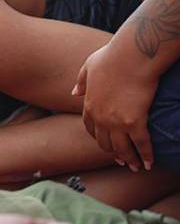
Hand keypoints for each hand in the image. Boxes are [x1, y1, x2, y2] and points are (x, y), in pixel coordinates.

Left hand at [73, 43, 158, 171]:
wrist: (130, 57)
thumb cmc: (111, 58)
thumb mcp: (88, 67)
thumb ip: (81, 81)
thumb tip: (73, 92)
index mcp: (89, 104)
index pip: (90, 128)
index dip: (98, 138)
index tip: (105, 143)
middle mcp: (100, 117)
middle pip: (105, 142)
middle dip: (113, 152)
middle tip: (122, 160)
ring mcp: (117, 122)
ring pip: (122, 148)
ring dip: (129, 159)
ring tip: (136, 166)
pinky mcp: (135, 122)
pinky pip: (141, 145)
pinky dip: (147, 156)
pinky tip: (150, 163)